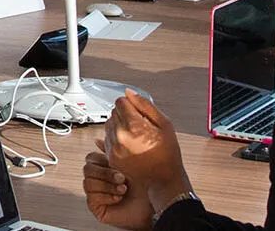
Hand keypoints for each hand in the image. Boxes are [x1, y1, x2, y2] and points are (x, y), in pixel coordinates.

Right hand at [83, 140, 152, 230]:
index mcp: (104, 166)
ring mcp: (95, 193)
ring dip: (108, 186)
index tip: (115, 163)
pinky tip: (118, 198)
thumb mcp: (128, 162)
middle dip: (106, 173)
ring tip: (123, 190)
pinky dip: (107, 196)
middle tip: (122, 178)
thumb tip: (97, 140)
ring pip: (88, 183)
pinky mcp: (96, 206)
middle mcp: (98, 179)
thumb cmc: (145, 183)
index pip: (90, 158)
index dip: (101, 160)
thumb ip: (111, 150)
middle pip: (87, 169)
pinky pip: (92, 197)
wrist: (152, 204)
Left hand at [103, 90, 190, 212]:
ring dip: (119, 126)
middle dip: (125, 115)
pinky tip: (129, 145)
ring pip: (108, 124)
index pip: (120, 102)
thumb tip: (129, 93)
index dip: (131, 104)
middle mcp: (120, 136)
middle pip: (113, 112)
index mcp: (133, 125)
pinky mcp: (110, 157)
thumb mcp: (165, 125)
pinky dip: (116, 138)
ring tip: (135, 136)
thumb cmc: (168, 154)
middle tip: (139, 126)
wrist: (163, 180)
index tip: (138, 112)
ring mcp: (113, 147)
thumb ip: (145, 105)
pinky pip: (107, 138)